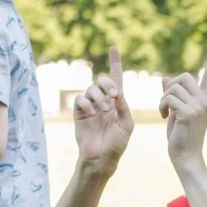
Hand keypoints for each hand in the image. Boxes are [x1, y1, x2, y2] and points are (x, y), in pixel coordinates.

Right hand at [74, 46, 134, 170]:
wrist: (102, 158)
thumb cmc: (117, 143)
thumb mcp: (127, 124)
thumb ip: (123, 107)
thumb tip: (118, 92)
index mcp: (117, 102)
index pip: (116, 79)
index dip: (115, 63)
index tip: (114, 48)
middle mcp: (103, 101)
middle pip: (102, 81)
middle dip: (107, 84)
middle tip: (114, 95)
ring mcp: (90, 107)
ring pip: (90, 89)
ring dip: (98, 96)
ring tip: (104, 110)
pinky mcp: (79, 113)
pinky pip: (79, 99)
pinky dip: (86, 103)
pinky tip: (91, 112)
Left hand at [159, 44, 206, 170]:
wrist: (187, 157)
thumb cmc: (181, 136)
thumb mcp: (176, 112)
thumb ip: (173, 95)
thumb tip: (164, 78)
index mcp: (206, 99)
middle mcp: (205, 100)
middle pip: (182, 77)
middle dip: (169, 87)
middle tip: (166, 103)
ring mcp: (199, 106)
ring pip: (173, 87)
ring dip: (163, 98)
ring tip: (165, 112)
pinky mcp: (189, 112)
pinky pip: (168, 97)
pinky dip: (162, 105)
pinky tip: (164, 117)